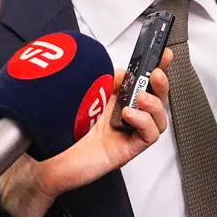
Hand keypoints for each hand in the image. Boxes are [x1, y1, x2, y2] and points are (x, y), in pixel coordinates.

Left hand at [0, 49, 171, 216]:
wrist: (51, 161)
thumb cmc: (66, 133)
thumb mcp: (87, 98)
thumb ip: (106, 83)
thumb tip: (123, 73)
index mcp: (118, 103)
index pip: (143, 84)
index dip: (157, 69)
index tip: (164, 54)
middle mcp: (127, 118)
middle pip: (158, 100)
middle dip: (161, 84)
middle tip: (156, 74)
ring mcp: (129, 134)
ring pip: (159, 118)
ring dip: (155, 104)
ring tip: (141, 98)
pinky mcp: (128, 149)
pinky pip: (150, 135)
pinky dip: (144, 122)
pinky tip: (130, 116)